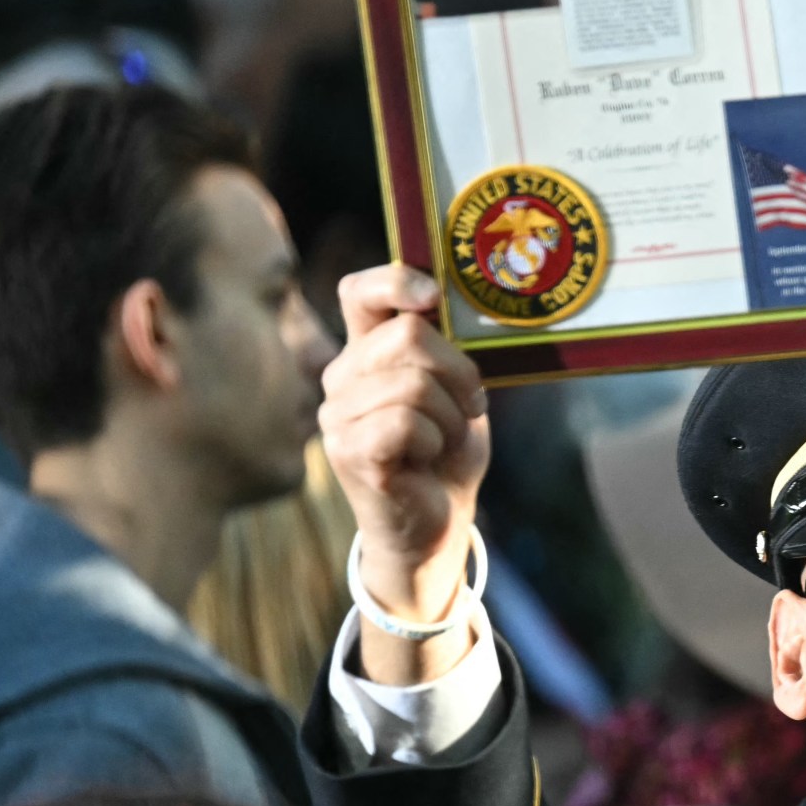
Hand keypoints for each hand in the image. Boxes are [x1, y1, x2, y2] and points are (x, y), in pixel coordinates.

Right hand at [318, 265, 489, 678]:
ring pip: (415, 383)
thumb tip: (460, 300)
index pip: (359, 290)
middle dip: (459, 371)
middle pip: (409, 335)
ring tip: (443, 440)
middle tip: (468, 406)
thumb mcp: (457, 390)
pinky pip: (407, 422)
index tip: (433, 296)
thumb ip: (449, 347)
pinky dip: (435, 440)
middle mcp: (341, 377)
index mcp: (367, 351)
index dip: (396, 280)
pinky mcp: (349, 452)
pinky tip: (426, 460)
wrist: (437, 525)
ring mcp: (338, 415)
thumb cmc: (447, 451)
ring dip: (451, 416)